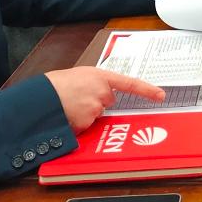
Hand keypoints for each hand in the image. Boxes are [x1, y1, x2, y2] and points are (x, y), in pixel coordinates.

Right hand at [45, 67, 165, 132]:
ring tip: (68, 105)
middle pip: (108, 102)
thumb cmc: (55, 85)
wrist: (40, 96)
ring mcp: (96, 107)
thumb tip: (104, 94)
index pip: (130, 83)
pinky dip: (79, 124)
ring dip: (86, 114)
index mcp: (100, 76)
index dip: (146, 90)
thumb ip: (95, 83)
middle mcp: (102, 91)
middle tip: (77, 98)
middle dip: (96, 103)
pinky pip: (88, 126)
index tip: (161, 95)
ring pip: (97, 115)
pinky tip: (68, 115)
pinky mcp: (88, 122)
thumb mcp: (79, 76)